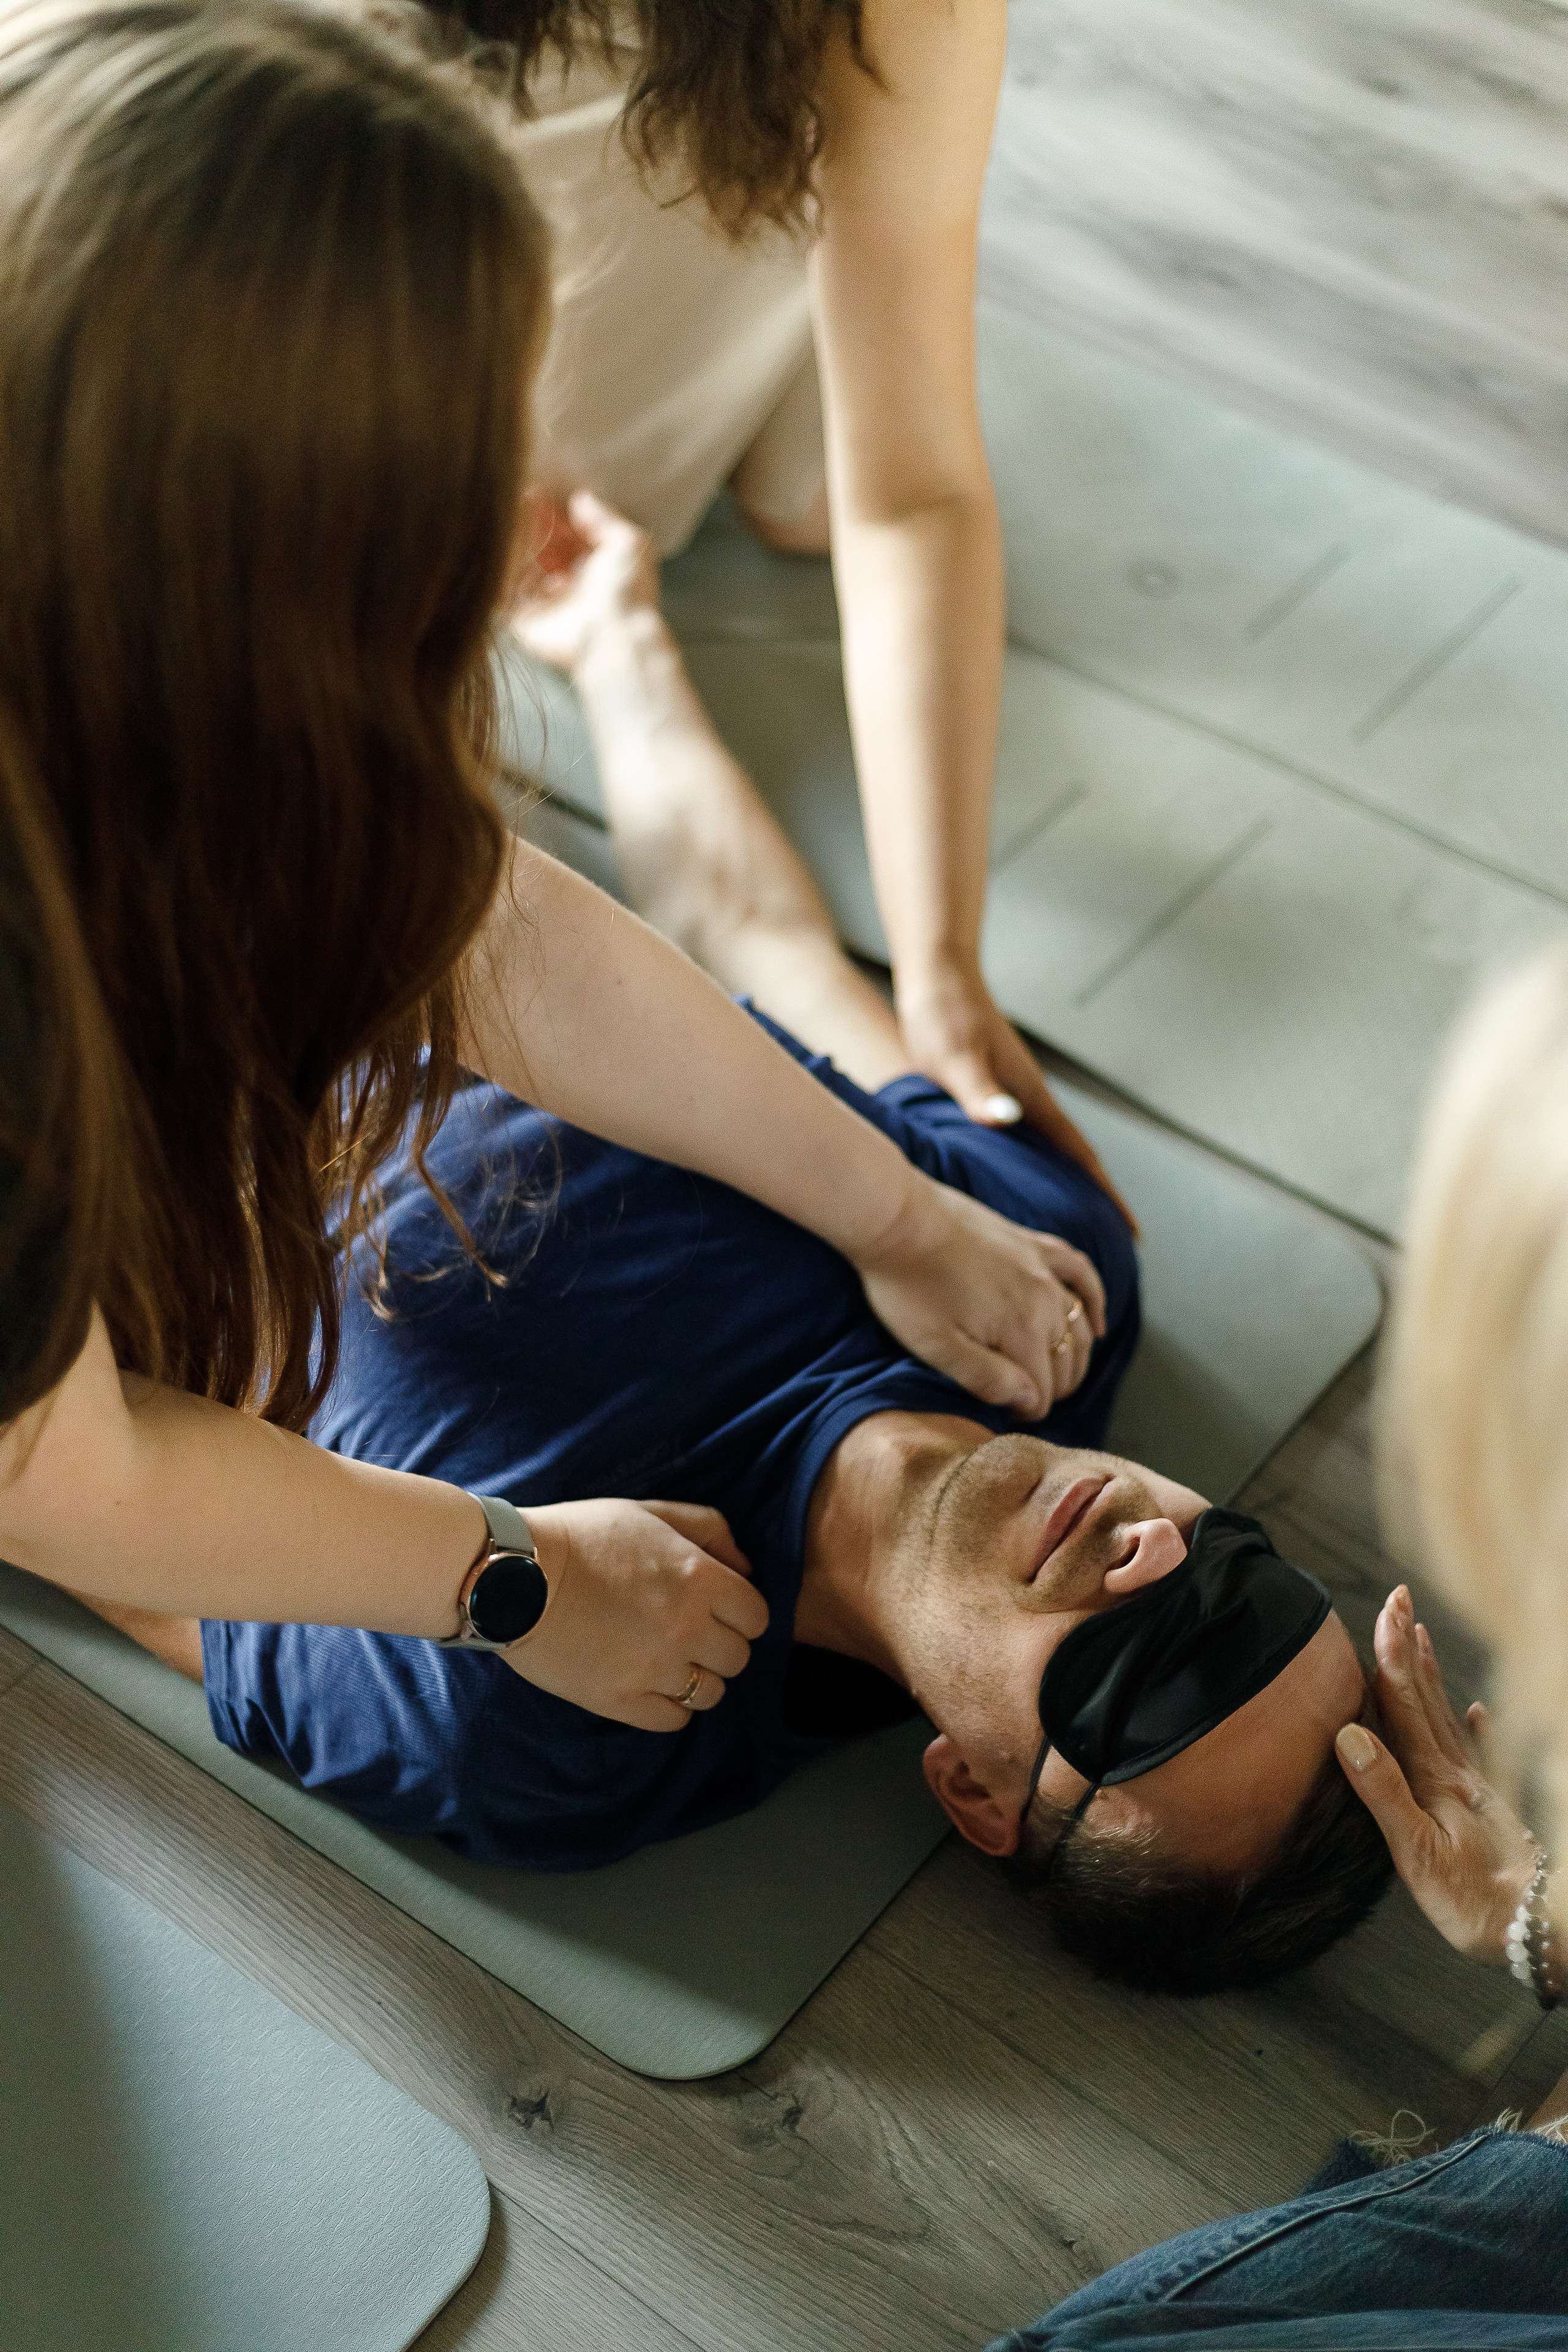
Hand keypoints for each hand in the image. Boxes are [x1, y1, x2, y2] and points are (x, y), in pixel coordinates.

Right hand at [504, 1497, 769, 1731]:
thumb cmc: (582, 1536)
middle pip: (738, 1657)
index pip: (757, 1616)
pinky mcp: (622, 1701)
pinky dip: (669, 1706)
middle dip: (719, 1644)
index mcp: (699, 1579)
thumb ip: (708, 1529)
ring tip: (667, 1659)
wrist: (514, 1576)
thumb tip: (746, 1566)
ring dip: (696, 1677)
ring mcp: (656, 1669)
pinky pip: (674, 1719)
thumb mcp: (649, 1512)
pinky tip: (649, 1683)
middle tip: (688, 1632)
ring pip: (710, 1693)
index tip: (716, 1609)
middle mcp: (687, 1628)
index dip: (740, 1612)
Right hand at [508, 489, 660, 676]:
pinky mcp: (524, 620)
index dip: (555, 515)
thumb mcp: (628, 543)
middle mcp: (571, 587)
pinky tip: (504, 543)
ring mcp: (547, 604)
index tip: (540, 494)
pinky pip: (505, 590)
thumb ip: (604, 517)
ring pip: (523, 567)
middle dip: (534, 525)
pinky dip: (502, 567)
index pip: (569, 537)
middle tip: (522, 501)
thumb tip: (581, 498)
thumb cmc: (626, 591)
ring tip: (512, 518)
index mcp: (597, 570)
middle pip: (545, 550)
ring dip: (517, 542)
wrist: (611, 636)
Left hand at [853, 1166, 1106, 1416]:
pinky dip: (1095, 1300)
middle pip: (1067, 1362)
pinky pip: (1081, 1272)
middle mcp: (1045, 1300)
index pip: (1044, 1393)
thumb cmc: (908, 1286)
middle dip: (1053, 1388)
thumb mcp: (936, 1347)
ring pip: (1079, 1325)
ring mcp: (1043, 1268)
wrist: (897, 1218)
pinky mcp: (1034, 1244)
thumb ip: (987, 1378)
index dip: (1027, 1412)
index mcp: (1021, 1332)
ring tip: (1056, 1377)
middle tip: (1025, 1400)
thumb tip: (1031, 1402)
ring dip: (1074, 1356)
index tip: (1006, 1414)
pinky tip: (1098, 1323)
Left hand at [895, 961, 1137, 1233]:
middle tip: (1114, 1243)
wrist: (936, 976)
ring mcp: (1014, 1096)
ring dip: (1067, 1185)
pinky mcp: (993, 1092)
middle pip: (1074, 1159)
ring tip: (1076, 1224)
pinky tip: (1021, 1185)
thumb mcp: (956, 1058)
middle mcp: (1029, 1099)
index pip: (1079, 1154)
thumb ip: (980, 1091)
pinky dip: (1034, 1167)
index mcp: (1029, 1097)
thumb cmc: (943, 1015)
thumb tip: (1008, 1120)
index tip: (1132, 1229)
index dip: (1106, 1193)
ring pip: (1050, 1152)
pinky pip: (1025, 1141)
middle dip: (1096, 1200)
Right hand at [1335, 1584, 1537, 1963]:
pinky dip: (1473, 1727)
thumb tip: (1348, 1734)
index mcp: (1431, 1778)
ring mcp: (1475, 1788)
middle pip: (1424, 1696)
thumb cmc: (1472, 1900)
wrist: (1535, 1928)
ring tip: (1422, 1636)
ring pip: (1445, 1716)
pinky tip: (1477, 1711)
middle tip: (1400, 1600)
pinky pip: (1476, 1754)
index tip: (1385, 1608)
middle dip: (1408, 1646)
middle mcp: (1453, 1772)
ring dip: (1429, 1674)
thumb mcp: (1416, 1853)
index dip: (1391, 1654)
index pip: (1403, 1702)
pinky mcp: (1490, 1808)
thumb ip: (1383, 1792)